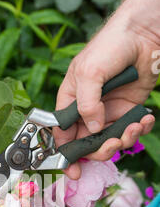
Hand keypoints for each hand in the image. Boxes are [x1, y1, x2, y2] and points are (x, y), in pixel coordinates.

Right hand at [55, 0, 159, 178]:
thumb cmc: (108, 47)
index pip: (62, 134)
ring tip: (134, 126)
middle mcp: (87, 111)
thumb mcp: (89, 73)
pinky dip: (138, 130)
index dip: (66, 155)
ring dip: (123, 139)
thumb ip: (87, 104)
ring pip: (110, 140)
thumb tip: (93, 129)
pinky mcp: (127, 110)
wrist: (143, 35)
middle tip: (113, 145)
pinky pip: (130, 130)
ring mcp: (108, 112)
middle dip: (101, 150)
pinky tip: (144, 119)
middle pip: (88, 144)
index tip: (73, 171)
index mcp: (70, 102)